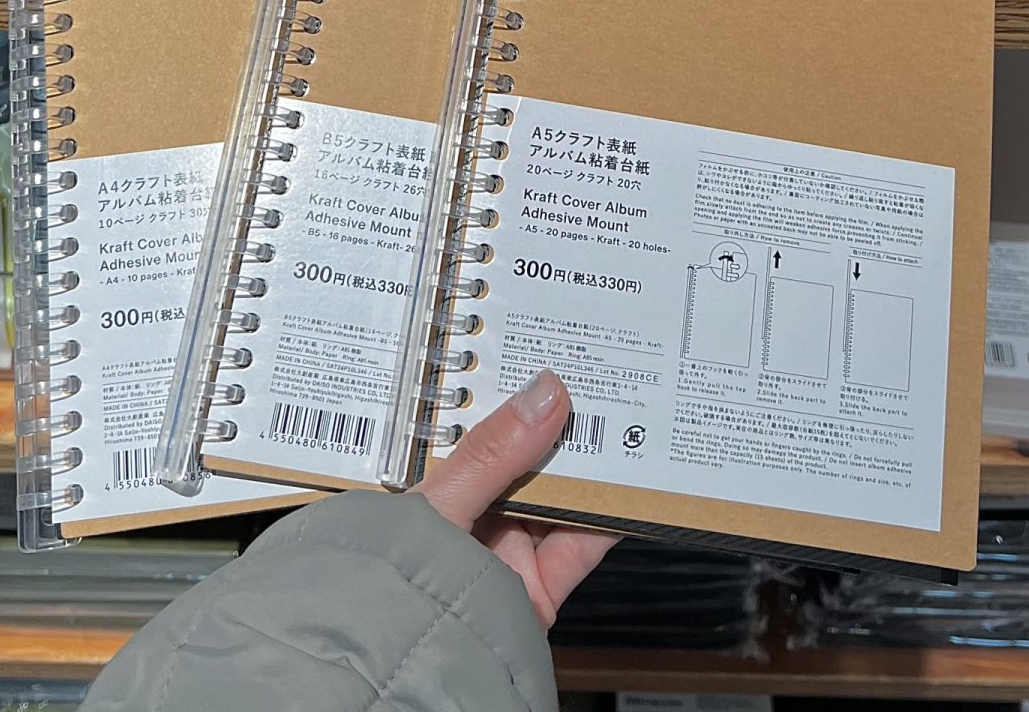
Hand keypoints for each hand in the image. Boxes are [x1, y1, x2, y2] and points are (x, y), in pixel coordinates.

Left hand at [414, 369, 619, 625]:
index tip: (546, 351)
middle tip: (597, 376)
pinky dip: (610, 519)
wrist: (410, 677)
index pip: (473, 422)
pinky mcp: (539, 588)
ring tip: (624, 420)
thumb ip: (493, 453)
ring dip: (590, 466)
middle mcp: (470, 512)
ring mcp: (506, 549)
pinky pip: (581, 545)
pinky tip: (631, 488)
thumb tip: (545, 392)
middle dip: (559, 421)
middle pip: (524, 457)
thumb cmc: (396, 585)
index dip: (507, 387)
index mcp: (432, 482)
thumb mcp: (440, 504)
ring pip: (558, 496)